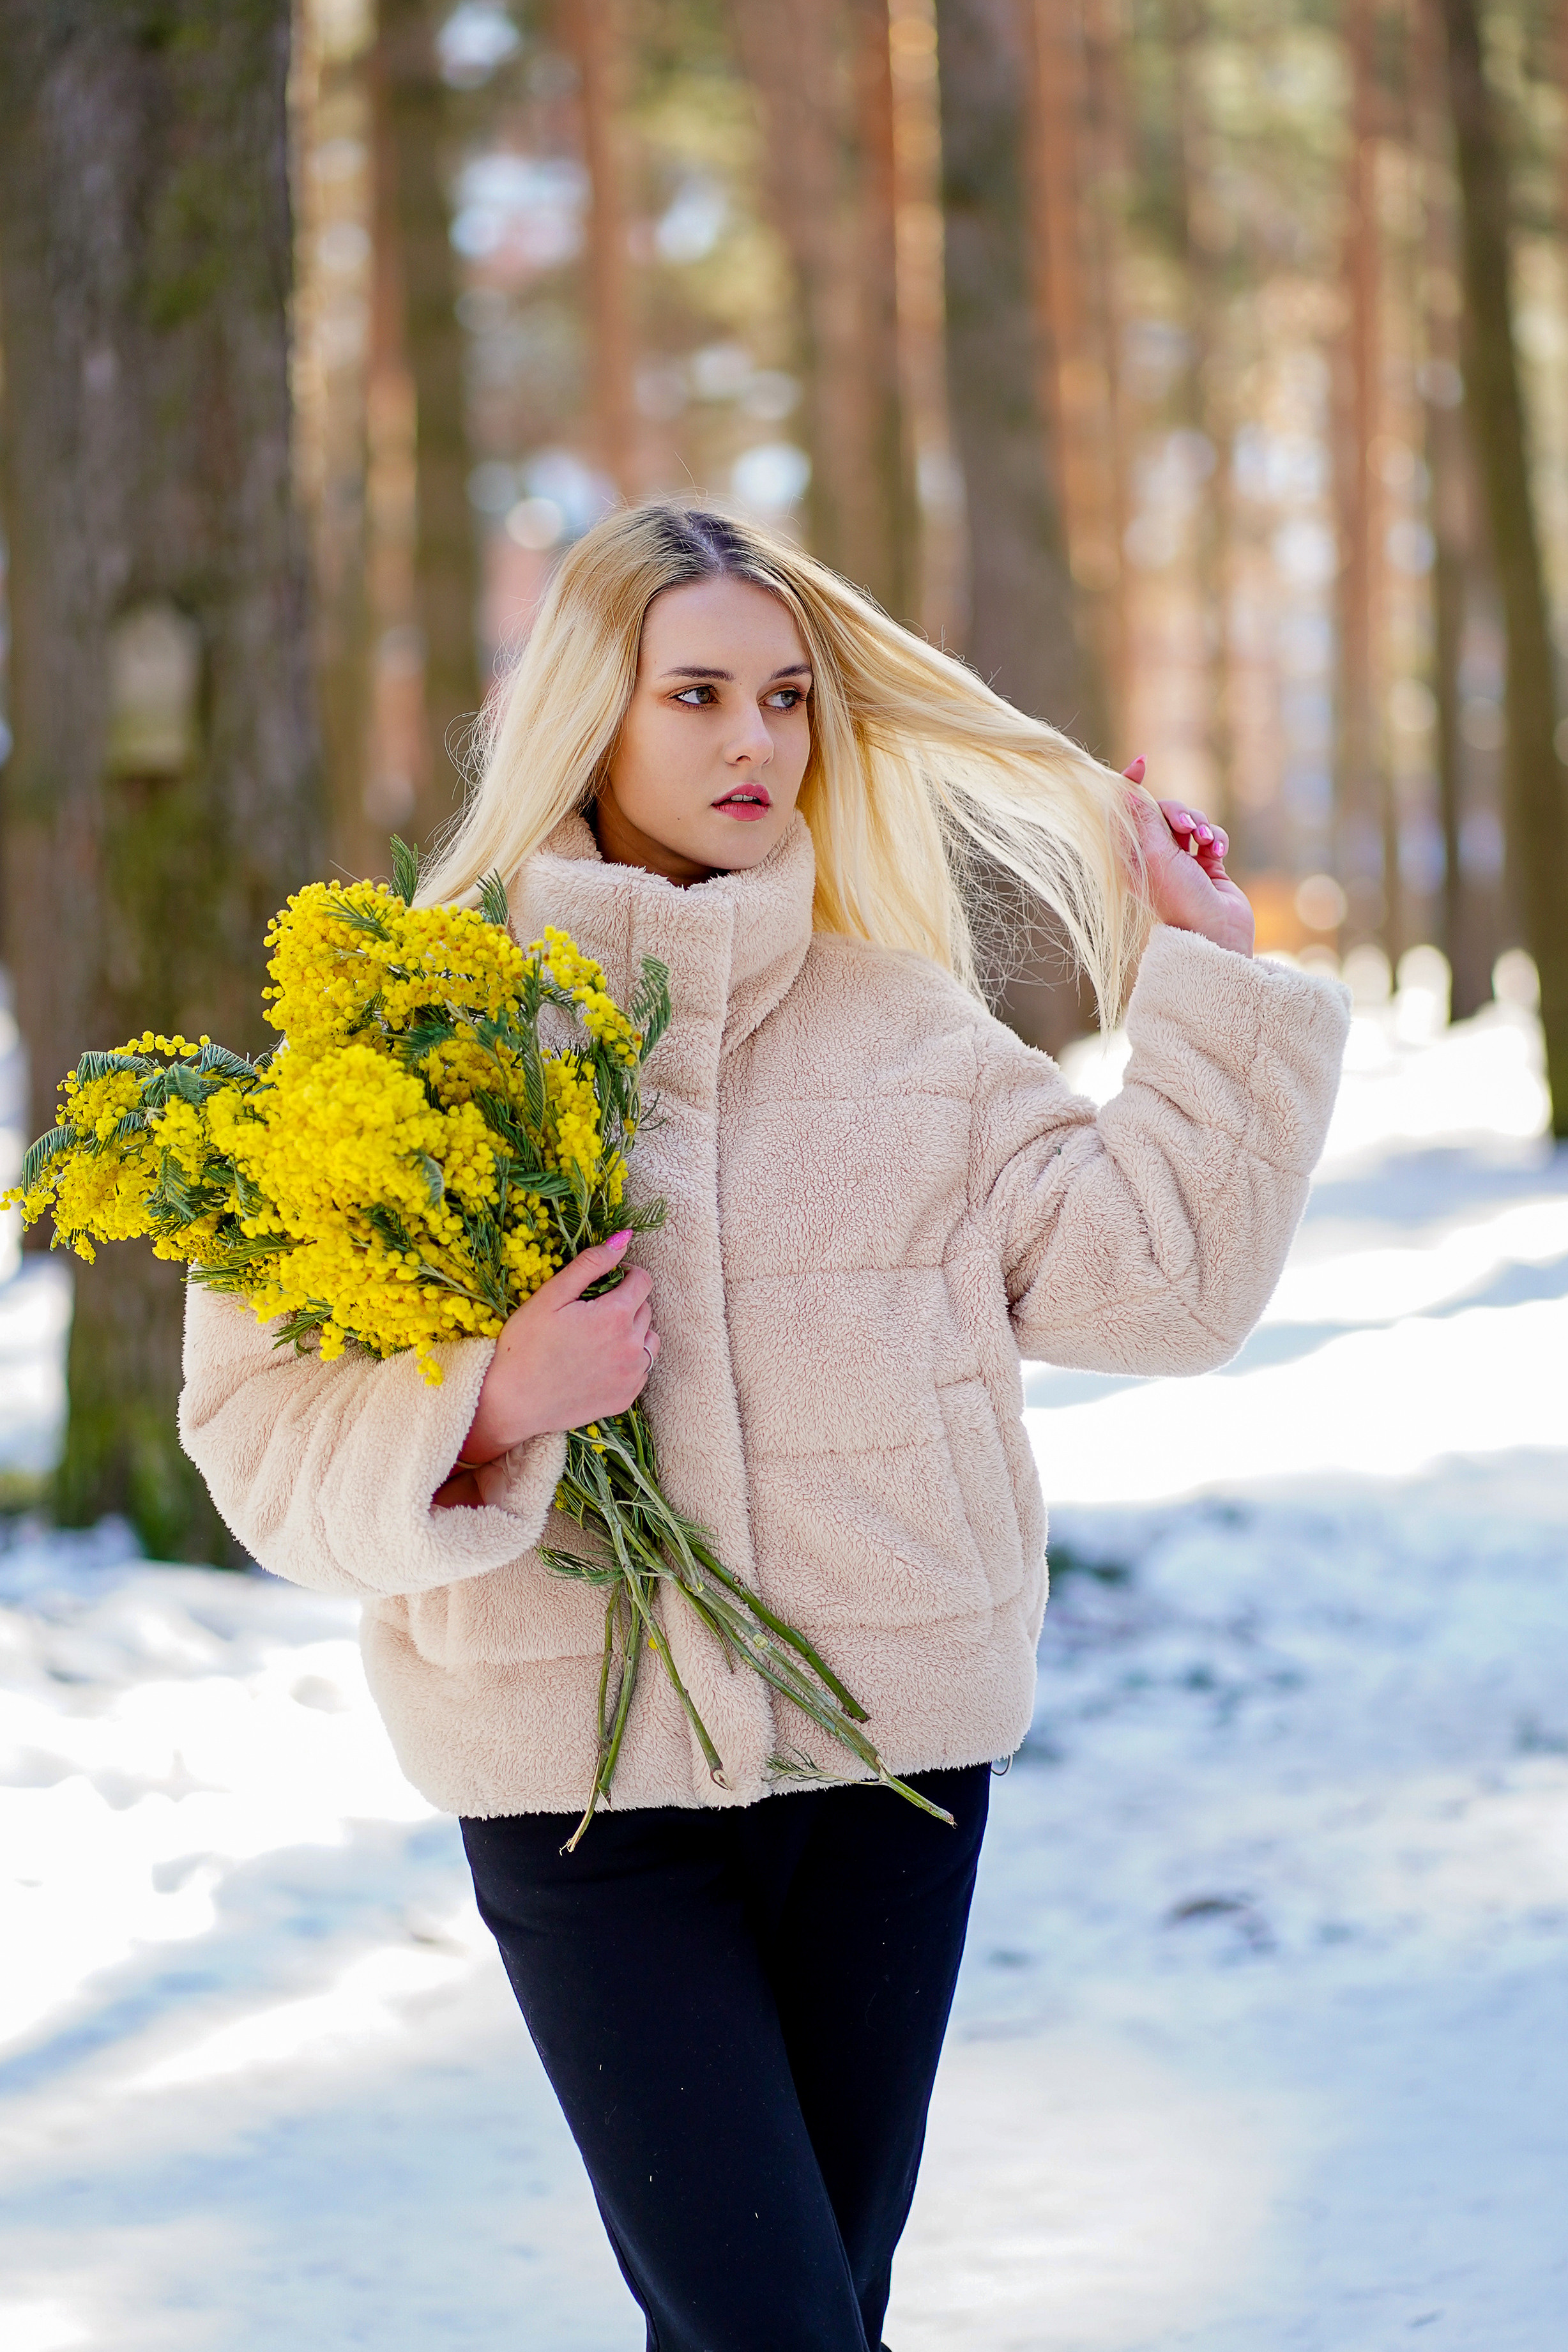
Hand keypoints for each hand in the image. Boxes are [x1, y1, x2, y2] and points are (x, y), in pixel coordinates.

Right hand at [432, 1231, 659, 1507]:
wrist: (512, 1402)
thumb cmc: (526, 1345)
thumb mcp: (552, 1295)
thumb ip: (591, 1264)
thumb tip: (625, 1238)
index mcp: (616, 1315)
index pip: (643, 1280)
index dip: (625, 1274)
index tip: (606, 1281)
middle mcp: (633, 1346)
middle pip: (645, 1308)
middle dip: (625, 1302)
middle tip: (590, 1312)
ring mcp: (632, 1375)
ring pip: (649, 1338)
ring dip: (632, 1331)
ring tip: (598, 1336)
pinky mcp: (627, 1397)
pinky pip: (641, 1368)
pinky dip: (628, 1360)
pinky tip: (598, 1362)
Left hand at [1123, 756, 1254, 957]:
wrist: (1215, 933)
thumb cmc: (1179, 899)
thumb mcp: (1157, 854)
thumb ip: (1143, 818)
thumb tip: (1125, 787)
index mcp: (1131, 857)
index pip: (1124, 812)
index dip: (1129, 786)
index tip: (1141, 764)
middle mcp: (1152, 857)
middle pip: (1160, 811)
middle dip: (1177, 812)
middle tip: (1187, 829)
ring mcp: (1180, 860)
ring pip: (1188, 820)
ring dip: (1200, 824)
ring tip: (1206, 843)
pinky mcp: (1206, 863)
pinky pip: (1211, 834)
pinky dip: (1217, 837)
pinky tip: (1219, 851)